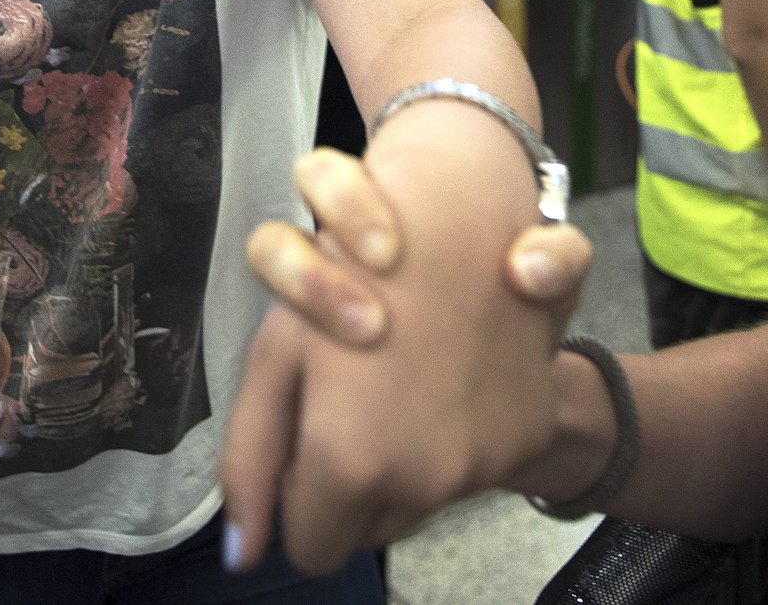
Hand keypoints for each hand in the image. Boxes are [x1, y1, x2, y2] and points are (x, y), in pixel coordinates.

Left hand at [222, 132, 583, 575]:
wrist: (472, 212)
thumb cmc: (349, 273)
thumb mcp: (278, 351)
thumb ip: (251, 457)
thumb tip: (242, 554)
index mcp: (350, 461)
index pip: (309, 546)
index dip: (297, 496)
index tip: (304, 439)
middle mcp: (424, 477)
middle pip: (363, 534)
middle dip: (346, 484)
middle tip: (349, 400)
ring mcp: (482, 463)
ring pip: (416, 508)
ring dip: (398, 464)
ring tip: (397, 380)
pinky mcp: (525, 441)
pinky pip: (470, 477)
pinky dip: (452, 442)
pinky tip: (443, 375)